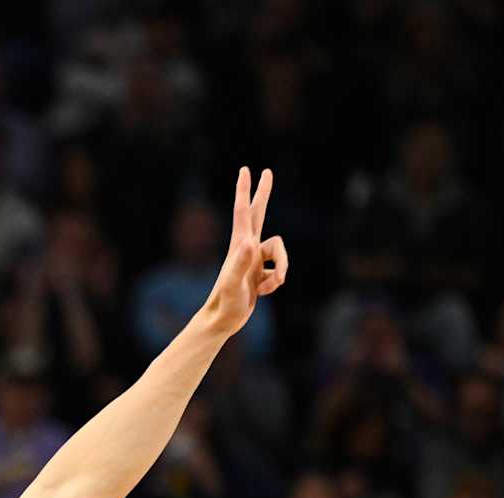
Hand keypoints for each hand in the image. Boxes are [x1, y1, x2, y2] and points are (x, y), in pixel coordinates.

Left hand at [201, 167, 287, 337]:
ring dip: (281, 270)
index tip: (246, 169)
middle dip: (264, 194)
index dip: (245, 190)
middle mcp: (247, 248)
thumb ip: (241, 264)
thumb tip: (250, 242)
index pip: (244, 211)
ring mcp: (253, 260)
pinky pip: (278, 270)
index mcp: (240, 244)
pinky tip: (262, 293)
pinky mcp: (259, 272)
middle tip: (268, 172)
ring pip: (280, 253)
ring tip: (267, 287)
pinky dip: (275, 283)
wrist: (222, 322)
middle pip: (259, 214)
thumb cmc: (226, 304)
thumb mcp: (234, 285)